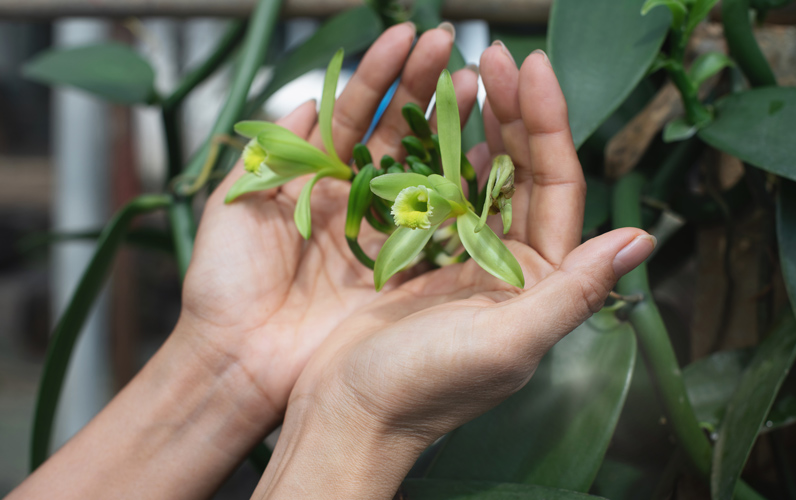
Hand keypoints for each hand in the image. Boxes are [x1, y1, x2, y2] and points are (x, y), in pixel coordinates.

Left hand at [176, 22, 479, 434]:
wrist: (237, 357)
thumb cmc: (225, 282)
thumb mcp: (237, 202)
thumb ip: (274, 150)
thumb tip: (304, 102)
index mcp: (313, 178)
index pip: (353, 114)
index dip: (379, 75)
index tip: (405, 37)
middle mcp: (353, 199)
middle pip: (397, 134)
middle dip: (423, 87)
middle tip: (453, 47)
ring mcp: (381, 234)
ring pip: (423, 171)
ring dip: (450, 129)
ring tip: (477, 87)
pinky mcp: (400, 272)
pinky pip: (436, 227)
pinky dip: (459, 195)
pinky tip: (484, 159)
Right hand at [251, 47, 655, 498]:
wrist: (347, 415)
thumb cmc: (424, 390)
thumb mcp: (505, 344)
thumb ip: (571, 293)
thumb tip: (640, 240)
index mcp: (537, 280)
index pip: (557, 186)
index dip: (548, 124)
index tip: (533, 68)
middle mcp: (505, 262)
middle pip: (520, 169)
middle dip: (513, 109)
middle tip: (496, 53)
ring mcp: (458, 254)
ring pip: (477, 172)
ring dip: (473, 122)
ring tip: (465, 73)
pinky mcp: (414, 252)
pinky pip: (431, 189)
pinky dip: (430, 152)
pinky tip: (426, 119)